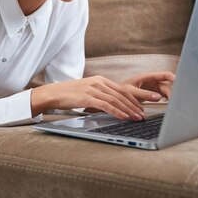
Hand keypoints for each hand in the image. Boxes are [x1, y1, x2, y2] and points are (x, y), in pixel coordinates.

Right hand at [31, 75, 145, 120]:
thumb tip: (113, 105)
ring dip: (128, 110)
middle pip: (122, 94)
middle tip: (144, 114)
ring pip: (116, 100)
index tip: (142, 107)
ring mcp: (94, 89)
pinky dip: (117, 111)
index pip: (122, 89)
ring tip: (137, 118)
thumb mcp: (88, 91)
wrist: (54, 93)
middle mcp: (99, 82)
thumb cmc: (70, 95)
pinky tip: (124, 117)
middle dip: (135, 105)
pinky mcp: (88, 97)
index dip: (134, 99)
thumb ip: (100, 94)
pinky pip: (106, 105)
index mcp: (100, 80)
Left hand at [120, 71, 174, 101]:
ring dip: (170, 96)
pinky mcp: (152, 94)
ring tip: (173, 103)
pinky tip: (168, 104)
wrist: (116, 96)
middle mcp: (151, 81)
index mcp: (147, 77)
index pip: (163, 74)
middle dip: (171, 91)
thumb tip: (158, 97)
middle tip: (174, 100)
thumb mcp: (131, 92)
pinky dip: (166, 99)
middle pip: (166, 85)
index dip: (172, 77)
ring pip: (165, 91)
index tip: (178, 82)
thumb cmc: (121, 91)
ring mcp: (152, 87)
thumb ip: (144, 94)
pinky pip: (162, 95)